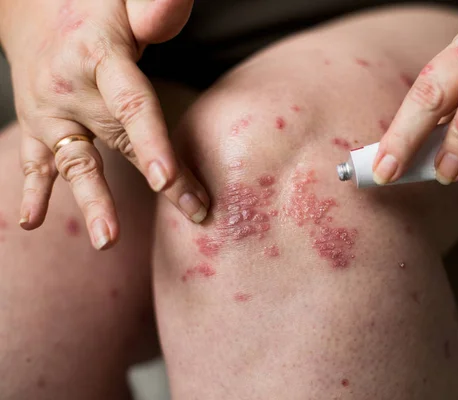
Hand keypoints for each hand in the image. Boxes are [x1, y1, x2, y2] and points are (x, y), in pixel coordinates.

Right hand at [1, 0, 207, 249]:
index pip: (130, 102)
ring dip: (93, 201)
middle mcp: (70, 88)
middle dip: (161, 179)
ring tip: (107, 240)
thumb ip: (153, 8)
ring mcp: (48, 111)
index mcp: (98, 55)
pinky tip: (32, 222)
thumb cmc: (99, 5)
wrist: (36, 6)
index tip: (166, 179)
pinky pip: (35, 162)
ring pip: (75, 161)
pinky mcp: (36, 126)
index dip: (150, 141)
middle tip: (191, 212)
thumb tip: (173, 9)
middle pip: (120, 140)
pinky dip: (34, 191)